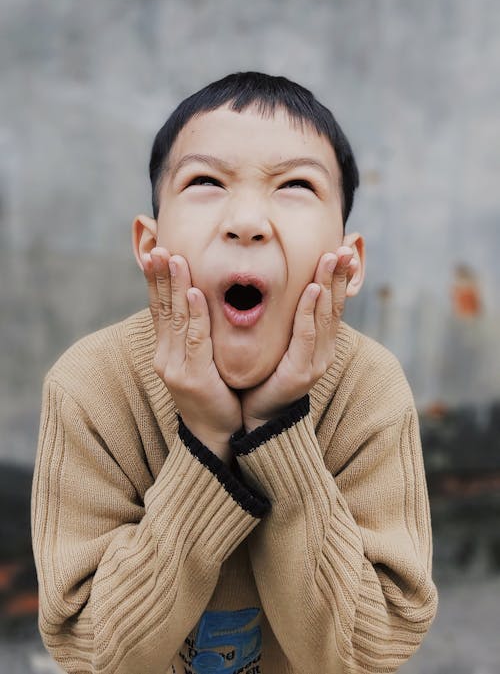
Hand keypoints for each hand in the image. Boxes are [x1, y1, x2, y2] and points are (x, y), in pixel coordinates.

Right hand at [141, 247, 242, 462]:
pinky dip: (195, 315)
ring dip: (176, 286)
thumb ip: (197, 333)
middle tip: (158, 246)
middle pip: (162, 307)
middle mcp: (166, 355)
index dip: (156, 279)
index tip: (155, 251)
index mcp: (167, 349)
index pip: (159, 307)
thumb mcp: (201, 359)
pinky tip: (195, 294)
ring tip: (175, 259)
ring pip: (176, 318)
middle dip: (160, 275)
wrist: (217, 436)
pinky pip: (195, 340)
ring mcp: (177, 367)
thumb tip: (199, 300)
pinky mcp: (193, 377)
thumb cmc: (214, 393)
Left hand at [241, 247, 355, 431]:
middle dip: (339, 273)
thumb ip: (287, 317)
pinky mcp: (301, 372)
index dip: (339, 275)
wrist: (256, 418)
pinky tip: (312, 290)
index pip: (333, 302)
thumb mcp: (279, 340)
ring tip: (330, 258)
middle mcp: (323, 349)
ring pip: (325, 315)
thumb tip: (287, 286)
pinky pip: (306, 335)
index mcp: (319, 341)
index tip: (342, 247)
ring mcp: (315, 361)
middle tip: (343, 246)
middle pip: (335, 304)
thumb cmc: (264, 375)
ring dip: (328, 283)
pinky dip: (310, 311)